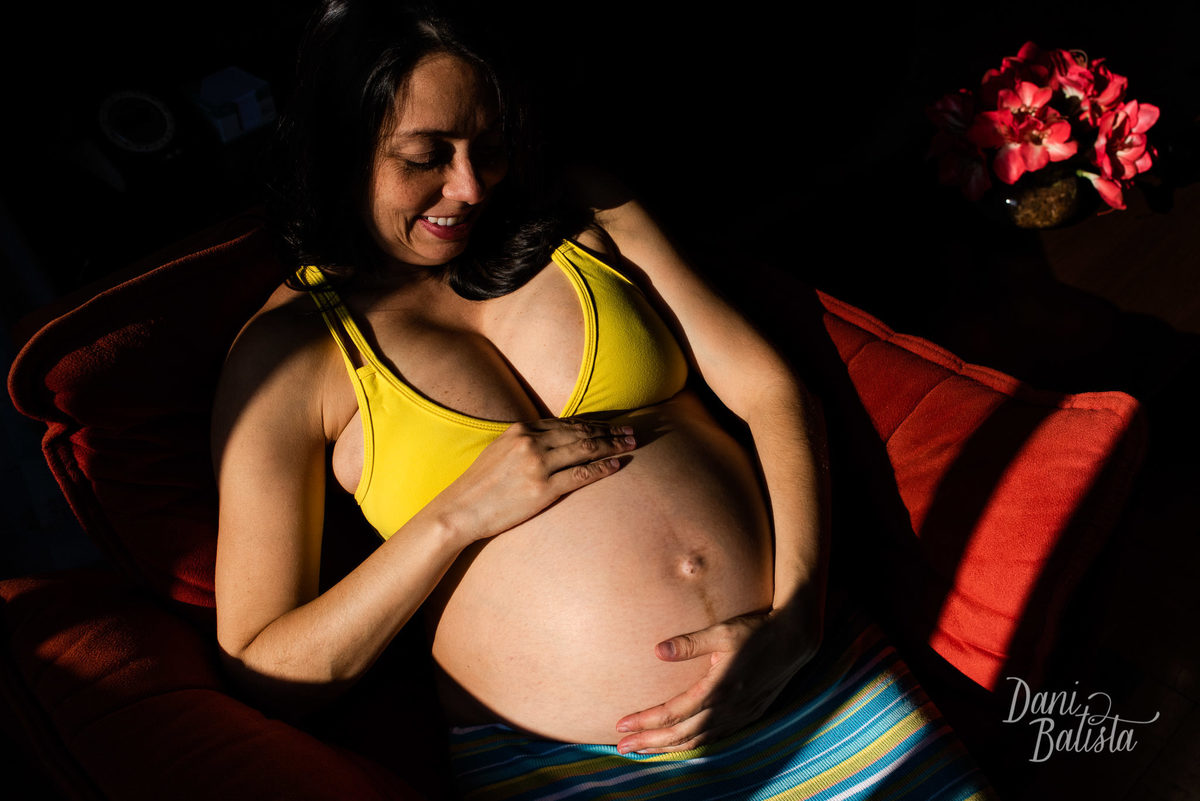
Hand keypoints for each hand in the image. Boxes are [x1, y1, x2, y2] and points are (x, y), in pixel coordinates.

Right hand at [428, 417, 636, 542]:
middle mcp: (531, 442)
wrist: (460, 511)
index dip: (592, 422)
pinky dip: (602, 468)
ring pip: (585, 449)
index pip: (566, 422)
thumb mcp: (500, 451)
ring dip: (612, 445)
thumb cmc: (480, 486)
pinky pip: (581, 475)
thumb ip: (525, 442)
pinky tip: (617, 465)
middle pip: (580, 432)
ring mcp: (537, 465)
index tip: (611, 424)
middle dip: (609, 430)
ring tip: (630, 444)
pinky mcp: (542, 489)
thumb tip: (551, 440)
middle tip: (631, 431)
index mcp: (520, 429)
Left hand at [614, 609, 819, 754]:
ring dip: (667, 747)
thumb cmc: (756, 631)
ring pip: (697, 741)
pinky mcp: (747, 716)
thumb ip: (689, 643)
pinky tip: (680, 745)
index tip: (621, 725)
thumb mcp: (722, 631)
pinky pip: (714, 739)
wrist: (794, 640)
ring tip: (643, 750)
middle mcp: (726, 708)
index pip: (672, 713)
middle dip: (649, 742)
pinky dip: (692, 745)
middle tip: (621, 747)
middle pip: (680, 734)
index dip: (645, 721)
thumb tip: (657, 650)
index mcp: (717, 689)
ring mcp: (738, 715)